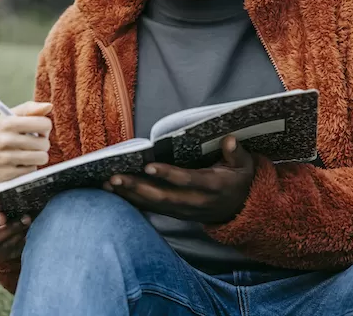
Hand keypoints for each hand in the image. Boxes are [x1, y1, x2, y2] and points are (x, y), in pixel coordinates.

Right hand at [0, 101, 51, 185]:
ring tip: (28, 154)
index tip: (38, 130)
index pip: (43, 124)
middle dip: (42, 143)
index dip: (44, 127)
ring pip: (40, 158)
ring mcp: (6, 160)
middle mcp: (6, 141)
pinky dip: (28, 168)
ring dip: (37, 156)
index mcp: (7, 123)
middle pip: (44, 143)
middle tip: (32, 143)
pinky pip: (31, 171)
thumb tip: (49, 106)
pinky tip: (19, 163)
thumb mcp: (3, 118)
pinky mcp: (6, 176)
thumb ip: (27, 110)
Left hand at [104, 136, 254, 223]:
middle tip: (115, 177)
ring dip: (129, 195)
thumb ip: (237, 153)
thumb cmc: (239, 180)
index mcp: (212, 186)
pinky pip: (152, 209)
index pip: (187, 180)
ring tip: (107, 184)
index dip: (168, 174)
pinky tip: (114, 193)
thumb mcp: (245, 166)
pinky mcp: (176, 213)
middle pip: (163, 197)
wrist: (241, 210)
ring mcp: (184, 210)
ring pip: (154, 205)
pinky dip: (132, 201)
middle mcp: (196, 201)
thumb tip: (229, 139)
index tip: (148, 165)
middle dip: (137, 187)